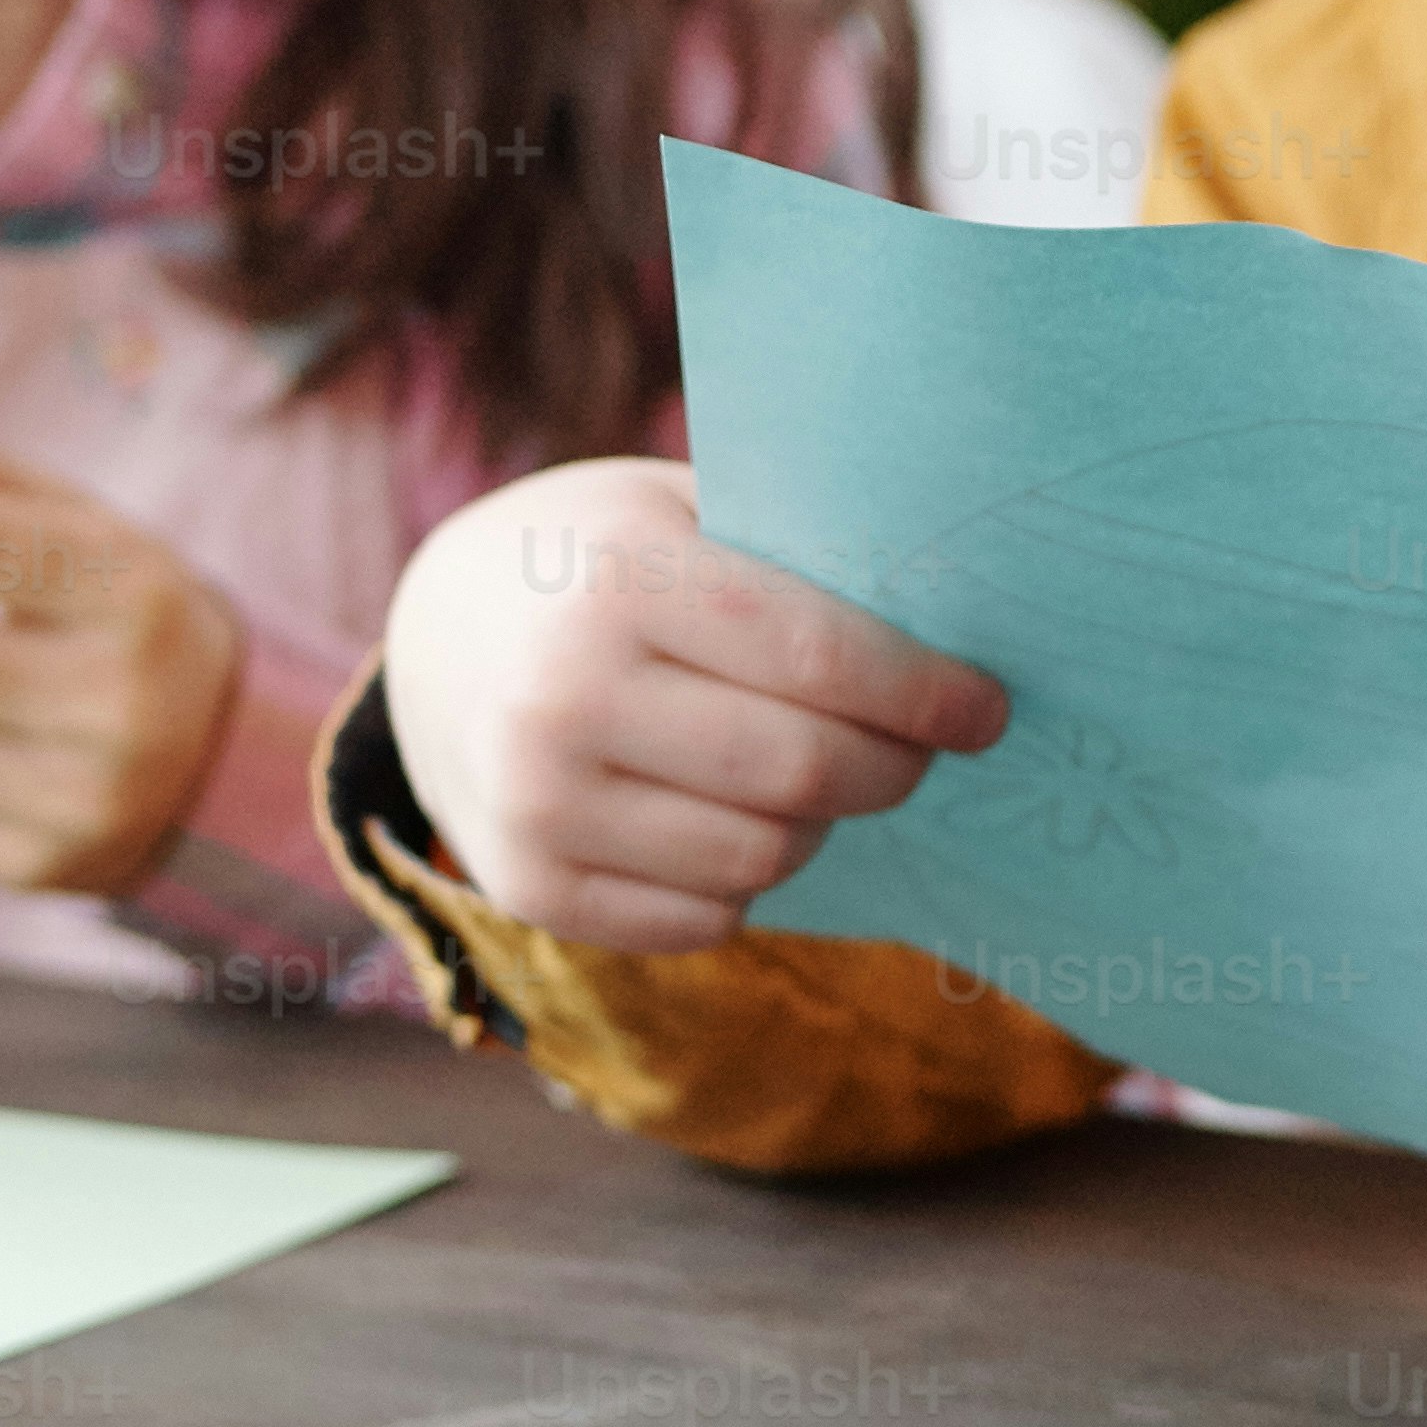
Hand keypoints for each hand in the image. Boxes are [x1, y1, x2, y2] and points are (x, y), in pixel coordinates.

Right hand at [374, 451, 1004, 949]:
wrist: (442, 636)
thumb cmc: (604, 558)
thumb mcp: (678, 511)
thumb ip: (794, 557)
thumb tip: (963, 619)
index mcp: (612, 579)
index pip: (817, 655)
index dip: (925, 692)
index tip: (985, 709)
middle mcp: (558, 696)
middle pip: (804, 769)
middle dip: (895, 765)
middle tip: (922, 749)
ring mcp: (531, 802)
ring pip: (766, 853)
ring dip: (823, 823)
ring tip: (820, 777)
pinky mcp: (526, 886)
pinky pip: (706, 915)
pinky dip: (749, 879)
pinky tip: (737, 821)